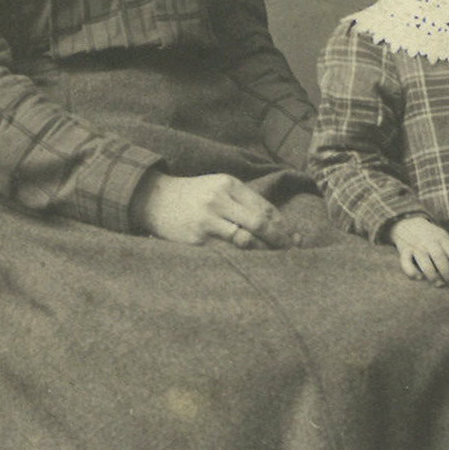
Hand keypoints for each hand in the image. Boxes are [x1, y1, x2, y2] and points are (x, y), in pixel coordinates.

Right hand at [137, 172, 289, 247]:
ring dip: (263, 254)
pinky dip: (242, 260)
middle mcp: (219, 200)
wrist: (154, 200)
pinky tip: (251, 265)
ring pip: (245, 241)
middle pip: (260, 223)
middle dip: (279, 241)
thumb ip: (245, 202)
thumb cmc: (194, 196)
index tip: (294, 239)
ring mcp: (207, 221)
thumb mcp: (219, 188)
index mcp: (228, 184)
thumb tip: (279, 225)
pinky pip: (226, 253)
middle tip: (290, 253)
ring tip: (274, 262)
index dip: (283, 226)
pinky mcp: (196, 241)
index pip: (265, 208)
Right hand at [392, 214, 448, 285]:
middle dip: (447, 273)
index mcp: (442, 237)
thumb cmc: (432, 236)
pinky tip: (419, 277)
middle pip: (440, 257)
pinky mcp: (404, 250)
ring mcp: (416, 245)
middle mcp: (429, 240)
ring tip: (439, 284)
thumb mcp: (446, 239)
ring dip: (433, 276)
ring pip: (424, 262)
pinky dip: (412, 272)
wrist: (409, 224)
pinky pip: (405, 263)